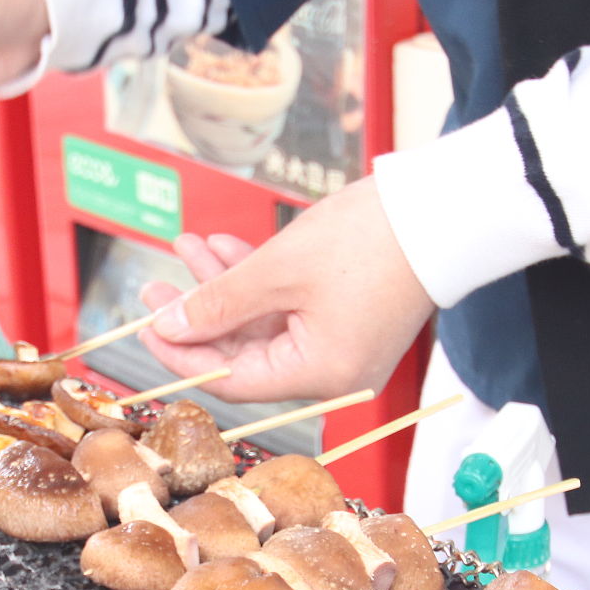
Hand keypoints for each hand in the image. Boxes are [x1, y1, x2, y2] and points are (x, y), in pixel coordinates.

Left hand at [138, 178, 435, 402]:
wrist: (443, 208)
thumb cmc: (370, 239)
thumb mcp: (278, 269)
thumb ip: (218, 302)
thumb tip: (169, 326)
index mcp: (319, 374)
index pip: (232, 380)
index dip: (184, 353)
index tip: (146, 326)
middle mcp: (332, 372)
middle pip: (244, 352)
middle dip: (199, 313)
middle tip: (155, 286)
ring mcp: (343, 345)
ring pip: (263, 323)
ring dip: (224, 287)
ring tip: (187, 248)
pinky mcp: (350, 318)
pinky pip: (289, 308)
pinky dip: (257, 281)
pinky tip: (225, 248)